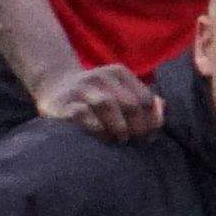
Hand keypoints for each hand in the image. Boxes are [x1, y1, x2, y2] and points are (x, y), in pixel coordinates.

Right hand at [43, 60, 162, 140]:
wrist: (54, 87)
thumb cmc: (95, 97)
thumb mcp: (119, 91)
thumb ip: (142, 100)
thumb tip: (161, 110)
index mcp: (119, 73)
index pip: (145, 98)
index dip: (151, 121)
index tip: (150, 138)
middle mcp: (100, 76)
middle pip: (129, 103)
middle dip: (138, 127)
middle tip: (136, 142)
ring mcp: (80, 88)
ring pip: (107, 104)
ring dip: (119, 126)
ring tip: (121, 140)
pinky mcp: (63, 102)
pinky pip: (82, 114)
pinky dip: (97, 128)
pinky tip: (103, 138)